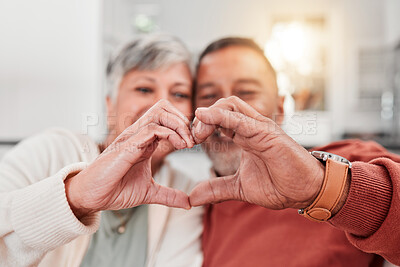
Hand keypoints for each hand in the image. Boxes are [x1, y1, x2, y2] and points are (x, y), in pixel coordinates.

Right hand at [65, 100, 193, 218]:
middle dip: (183, 120)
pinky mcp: (128, 146)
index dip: (184, 127)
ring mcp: (133, 138)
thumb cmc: (115, 190)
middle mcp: (139, 135)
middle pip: (164, 108)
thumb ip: (169, 195)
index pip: (167, 120)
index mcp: (145, 141)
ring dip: (179, 125)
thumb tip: (188, 203)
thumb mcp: (149, 192)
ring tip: (188, 143)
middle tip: (193, 140)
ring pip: (160, 113)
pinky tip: (179, 146)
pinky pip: (151, 129)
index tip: (196, 143)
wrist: (91, 197)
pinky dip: (170, 134)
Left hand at [189, 96, 324, 209]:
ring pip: (230, 106)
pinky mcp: (267, 133)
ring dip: (209, 114)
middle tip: (193, 138)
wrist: (306, 192)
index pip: (218, 119)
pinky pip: (241, 119)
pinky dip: (221, 116)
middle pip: (222, 107)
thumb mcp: (239, 188)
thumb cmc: (279, 185)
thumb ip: (216, 188)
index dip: (202, 126)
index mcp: (244, 135)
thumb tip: (192, 196)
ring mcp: (260, 128)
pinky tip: (205, 117)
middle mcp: (251, 127)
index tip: (190, 142)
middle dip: (202, 118)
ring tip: (198, 132)